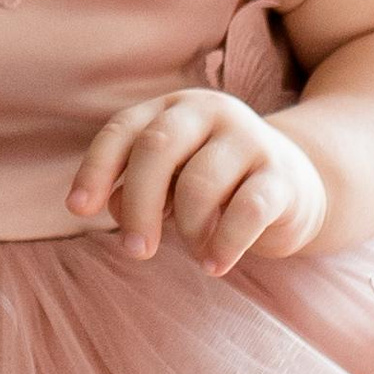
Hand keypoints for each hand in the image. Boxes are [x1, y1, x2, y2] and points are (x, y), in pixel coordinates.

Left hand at [67, 89, 329, 274]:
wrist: (295, 185)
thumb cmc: (214, 184)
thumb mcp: (169, 179)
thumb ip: (138, 186)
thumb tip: (111, 205)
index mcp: (173, 108)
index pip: (123, 129)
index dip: (96, 168)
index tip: (78, 209)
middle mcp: (210, 112)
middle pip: (156, 149)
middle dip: (138, 205)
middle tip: (135, 251)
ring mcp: (250, 139)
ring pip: (199, 183)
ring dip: (187, 228)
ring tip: (194, 250)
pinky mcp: (282, 176)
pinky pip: (247, 211)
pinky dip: (224, 244)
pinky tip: (214, 265)